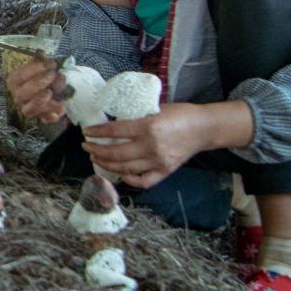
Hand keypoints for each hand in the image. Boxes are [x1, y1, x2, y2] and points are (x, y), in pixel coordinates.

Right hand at [7, 54, 65, 128]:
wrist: (55, 89)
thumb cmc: (45, 76)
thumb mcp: (43, 67)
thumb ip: (41, 61)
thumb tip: (42, 54)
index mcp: (15, 82)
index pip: (18, 77)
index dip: (32, 70)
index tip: (47, 63)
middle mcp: (19, 97)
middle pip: (23, 93)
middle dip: (38, 83)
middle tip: (52, 74)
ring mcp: (29, 109)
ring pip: (30, 109)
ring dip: (41, 100)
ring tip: (51, 92)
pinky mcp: (41, 117)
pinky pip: (44, 119)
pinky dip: (51, 116)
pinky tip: (60, 109)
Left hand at [81, 103, 207, 188]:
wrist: (203, 128)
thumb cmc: (180, 114)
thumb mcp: (156, 108)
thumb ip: (136, 117)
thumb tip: (113, 121)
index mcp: (148, 127)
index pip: (114, 131)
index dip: (97, 132)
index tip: (87, 132)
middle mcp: (151, 146)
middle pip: (115, 153)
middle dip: (96, 150)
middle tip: (87, 147)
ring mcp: (158, 162)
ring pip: (125, 169)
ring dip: (106, 164)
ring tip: (96, 158)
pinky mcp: (165, 171)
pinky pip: (143, 182)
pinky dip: (128, 180)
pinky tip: (120, 173)